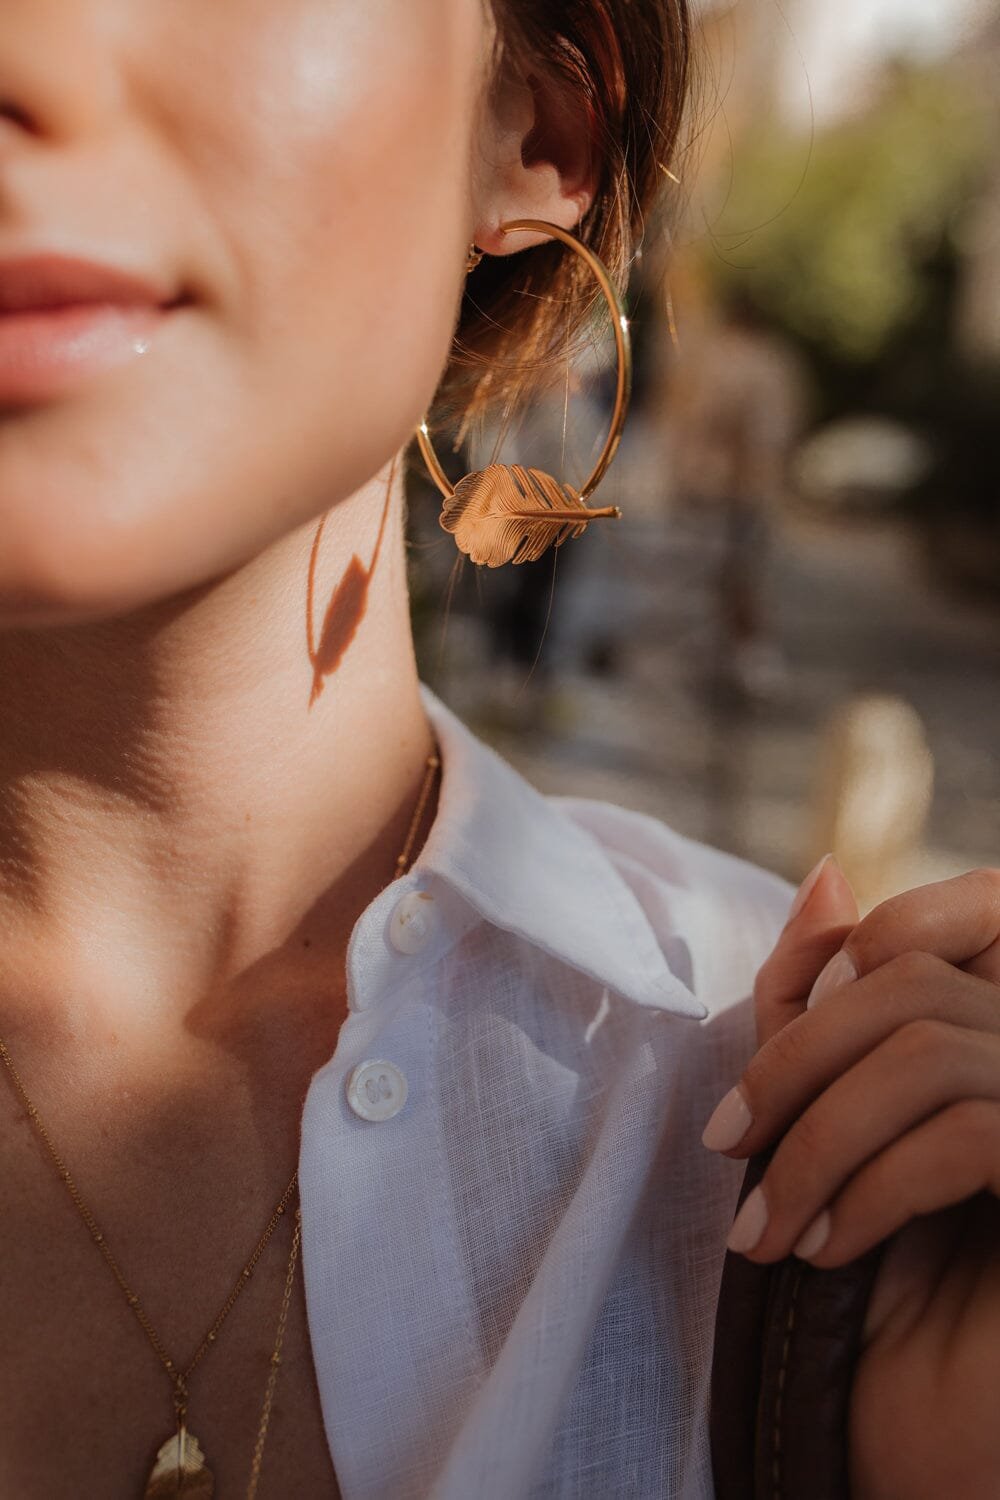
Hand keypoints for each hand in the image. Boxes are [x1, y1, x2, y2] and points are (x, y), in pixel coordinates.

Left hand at [702, 859, 999, 1499]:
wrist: (947, 1455)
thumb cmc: (897, 1290)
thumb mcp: (840, 1131)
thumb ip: (831, 1011)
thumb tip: (827, 876)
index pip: (983, 904)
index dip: (877, 931)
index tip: (795, 1009)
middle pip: (917, 979)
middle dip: (795, 1059)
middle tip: (727, 1142)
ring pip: (925, 1051)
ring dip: (814, 1141)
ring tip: (765, 1229)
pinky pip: (967, 1130)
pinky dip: (866, 1186)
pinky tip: (825, 1249)